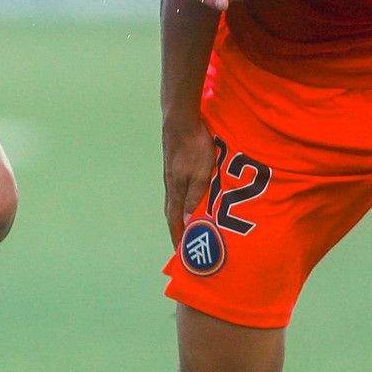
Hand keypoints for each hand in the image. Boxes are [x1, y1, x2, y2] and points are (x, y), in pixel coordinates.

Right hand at [162, 115, 218, 242]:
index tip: (180, 252)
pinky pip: (177, 189)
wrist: (180, 119)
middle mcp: (170, 184)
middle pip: (172, 212)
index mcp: (175, 190)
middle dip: (176, 229)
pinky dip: (181, 200)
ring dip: (178, 215)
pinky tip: (187, 197)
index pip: (175, 219)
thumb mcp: (200, 173)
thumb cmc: (193, 146)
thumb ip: (195, 197)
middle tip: (182, 242)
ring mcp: (170, 174)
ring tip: (186, 224)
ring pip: (174, 200)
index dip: (178, 236)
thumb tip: (189, 221)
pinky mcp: (174, 164)